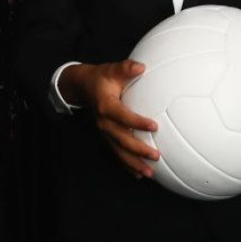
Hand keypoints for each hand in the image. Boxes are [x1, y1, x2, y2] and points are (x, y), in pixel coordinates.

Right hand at [60, 60, 159, 177]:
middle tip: (156, 156)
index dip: (138, 122)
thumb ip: (127, 68)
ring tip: (150, 173)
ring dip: (134, 164)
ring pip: (119, 152)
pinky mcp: (107, 137)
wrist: (84, 87)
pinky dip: (127, 165)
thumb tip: (141, 67)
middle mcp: (104, 123)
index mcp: (106, 106)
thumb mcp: (113, 68)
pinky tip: (138, 174)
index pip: (123, 116)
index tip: (154, 126)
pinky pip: (117, 154)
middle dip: (139, 150)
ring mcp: (104, 132)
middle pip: (122, 140)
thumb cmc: (103, 77)